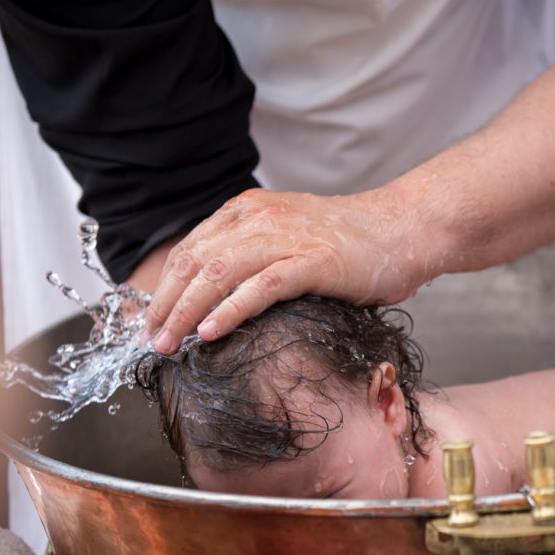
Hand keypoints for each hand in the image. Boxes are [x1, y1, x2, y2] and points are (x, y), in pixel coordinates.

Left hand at [143, 187, 431, 353]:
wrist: (403, 228)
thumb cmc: (351, 242)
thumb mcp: (289, 235)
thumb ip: (252, 253)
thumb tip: (212, 296)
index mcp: (249, 211)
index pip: (189, 249)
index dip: (163, 288)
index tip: (151, 321)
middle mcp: (260, 218)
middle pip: (194, 261)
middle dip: (165, 304)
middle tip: (151, 341)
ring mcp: (286, 238)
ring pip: (218, 273)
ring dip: (187, 311)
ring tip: (170, 343)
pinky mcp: (312, 261)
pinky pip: (260, 287)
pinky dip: (230, 310)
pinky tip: (211, 333)